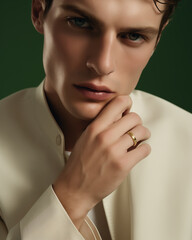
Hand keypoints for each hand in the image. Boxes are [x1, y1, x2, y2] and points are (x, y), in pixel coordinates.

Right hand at [53, 95, 150, 228]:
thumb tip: (120, 116)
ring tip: (139, 140)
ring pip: (141, 132)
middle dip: (137, 123)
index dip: (127, 104)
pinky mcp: (123, 165)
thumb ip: (101, 125)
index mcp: (95, 127)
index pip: (118, 103)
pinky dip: (144, 149)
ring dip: (143, 135)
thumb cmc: (80, 164)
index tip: (128, 110)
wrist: (75, 188)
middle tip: (136, 128)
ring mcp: (114, 150)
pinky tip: (138, 152)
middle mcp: (105, 136)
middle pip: (134, 117)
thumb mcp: (85, 138)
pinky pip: (144, 149)